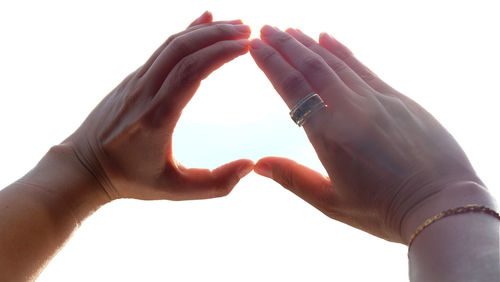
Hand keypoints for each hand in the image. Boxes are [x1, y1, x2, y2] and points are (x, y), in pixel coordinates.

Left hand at [62, 12, 253, 200]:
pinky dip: (186, 33)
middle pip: (182, 49)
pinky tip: (203, 22)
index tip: (247, 46)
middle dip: (218, 35)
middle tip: (249, 30)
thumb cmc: (130, 180)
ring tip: (234, 25)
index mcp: (157, 117)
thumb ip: (216, 184)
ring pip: (171, 44)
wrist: (84, 167)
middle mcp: (145, 92)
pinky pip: (162, 49)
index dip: (221, 53)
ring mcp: (136, 82)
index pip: (191, 71)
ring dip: (204, 31)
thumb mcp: (176, 191)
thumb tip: (250, 164)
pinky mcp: (133, 79)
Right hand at [250, 25, 492, 242]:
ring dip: (309, 44)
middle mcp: (350, 110)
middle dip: (285, 46)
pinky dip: (342, 50)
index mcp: (329, 136)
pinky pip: (363, 67)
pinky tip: (327, 38)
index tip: (256, 47)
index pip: (293, 89)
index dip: (272, 65)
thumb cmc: (384, 210)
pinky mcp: (398, 98)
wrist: (441, 203)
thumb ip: (293, 179)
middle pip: (311, 68)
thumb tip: (258, 165)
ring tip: (290, 30)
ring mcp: (376, 100)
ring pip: (335, 63)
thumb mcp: (331, 203)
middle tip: (265, 29)